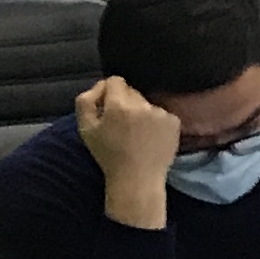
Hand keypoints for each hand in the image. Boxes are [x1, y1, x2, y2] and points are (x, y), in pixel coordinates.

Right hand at [75, 74, 181, 212]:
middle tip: (121, 124)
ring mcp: (161, 113)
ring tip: (137, 134)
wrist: (137, 178)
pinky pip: (161, 113)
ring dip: (141, 112)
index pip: (115, 81)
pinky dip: (156, 121)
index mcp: (119, 105)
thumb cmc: (108, 155)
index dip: (109, 92)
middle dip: (124, 103)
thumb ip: (86, 101)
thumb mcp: (85, 128)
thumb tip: (100, 86)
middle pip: (132, 91)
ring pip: (147, 103)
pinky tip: (150, 137)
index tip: (108, 106)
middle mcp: (142, 105)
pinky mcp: (174, 122)